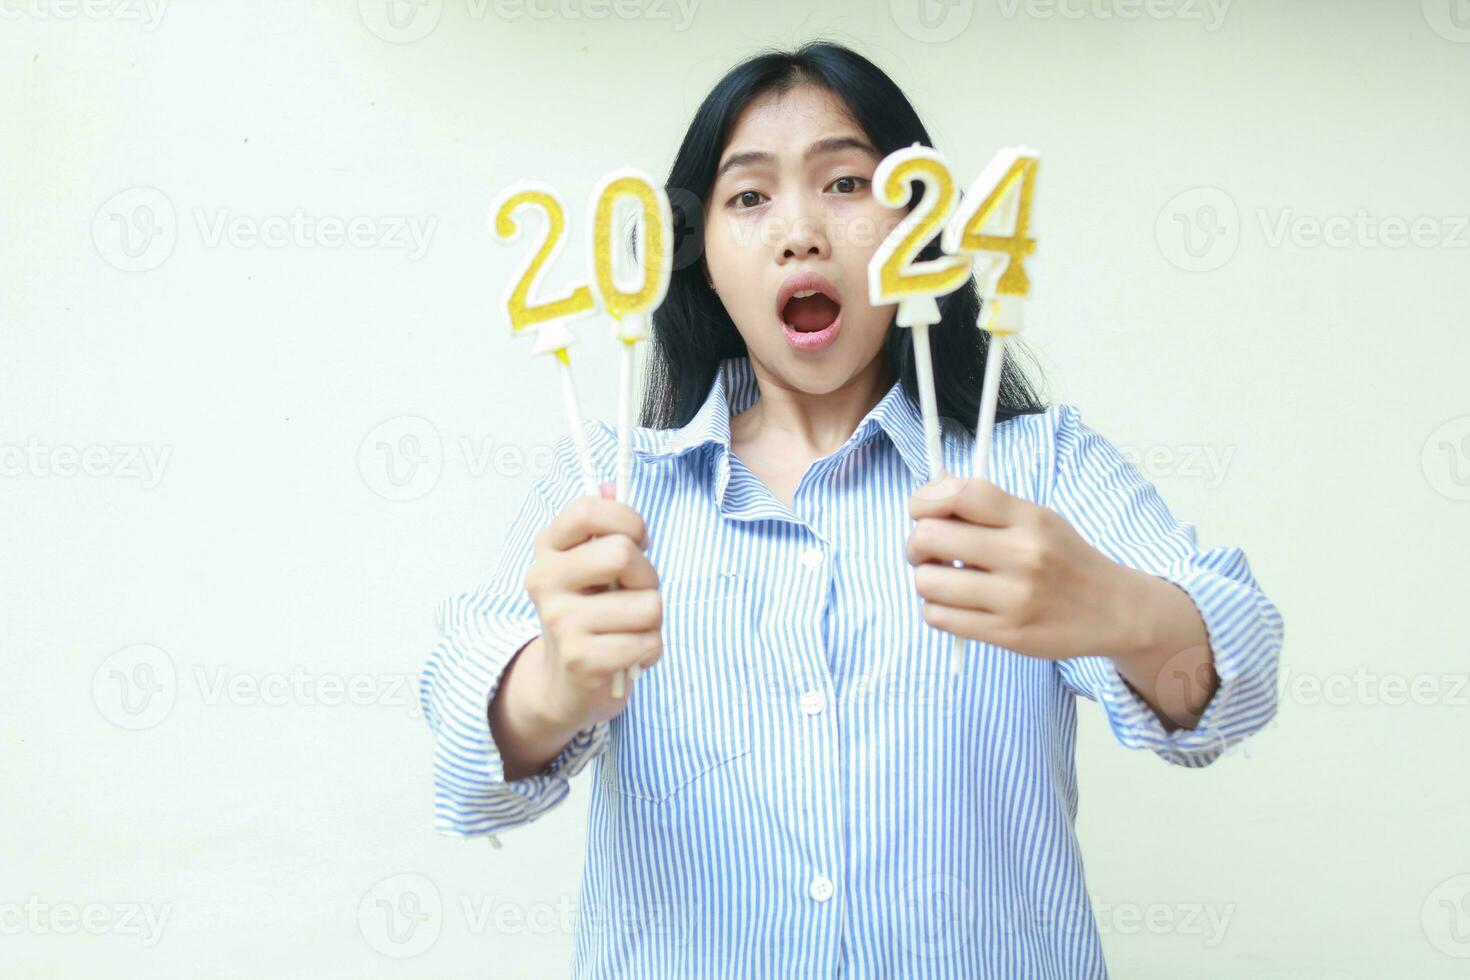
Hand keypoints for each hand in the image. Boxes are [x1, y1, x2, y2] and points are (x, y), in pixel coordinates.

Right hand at [518, 482, 662, 733]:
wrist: (564, 683)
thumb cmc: (591, 613)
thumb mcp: (590, 565)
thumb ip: (602, 527)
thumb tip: (611, 485)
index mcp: (549, 548)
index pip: (589, 510)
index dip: (628, 521)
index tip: (636, 541)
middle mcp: (544, 580)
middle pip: (621, 553)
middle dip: (648, 577)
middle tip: (635, 594)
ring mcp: (560, 621)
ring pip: (648, 605)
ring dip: (653, 621)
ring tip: (629, 629)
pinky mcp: (581, 660)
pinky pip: (648, 642)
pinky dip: (650, 650)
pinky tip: (628, 655)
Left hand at [905, 476, 1141, 662]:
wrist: (1114, 610)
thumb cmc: (1064, 559)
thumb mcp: (1037, 519)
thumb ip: (987, 506)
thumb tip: (931, 490)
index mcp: (1028, 518)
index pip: (959, 493)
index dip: (925, 500)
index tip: (923, 512)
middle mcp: (1022, 555)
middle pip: (930, 537)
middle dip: (915, 543)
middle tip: (927, 552)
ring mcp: (1014, 598)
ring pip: (927, 582)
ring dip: (925, 580)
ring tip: (944, 581)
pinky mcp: (1007, 634)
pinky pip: (939, 618)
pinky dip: (935, 609)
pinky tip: (954, 604)